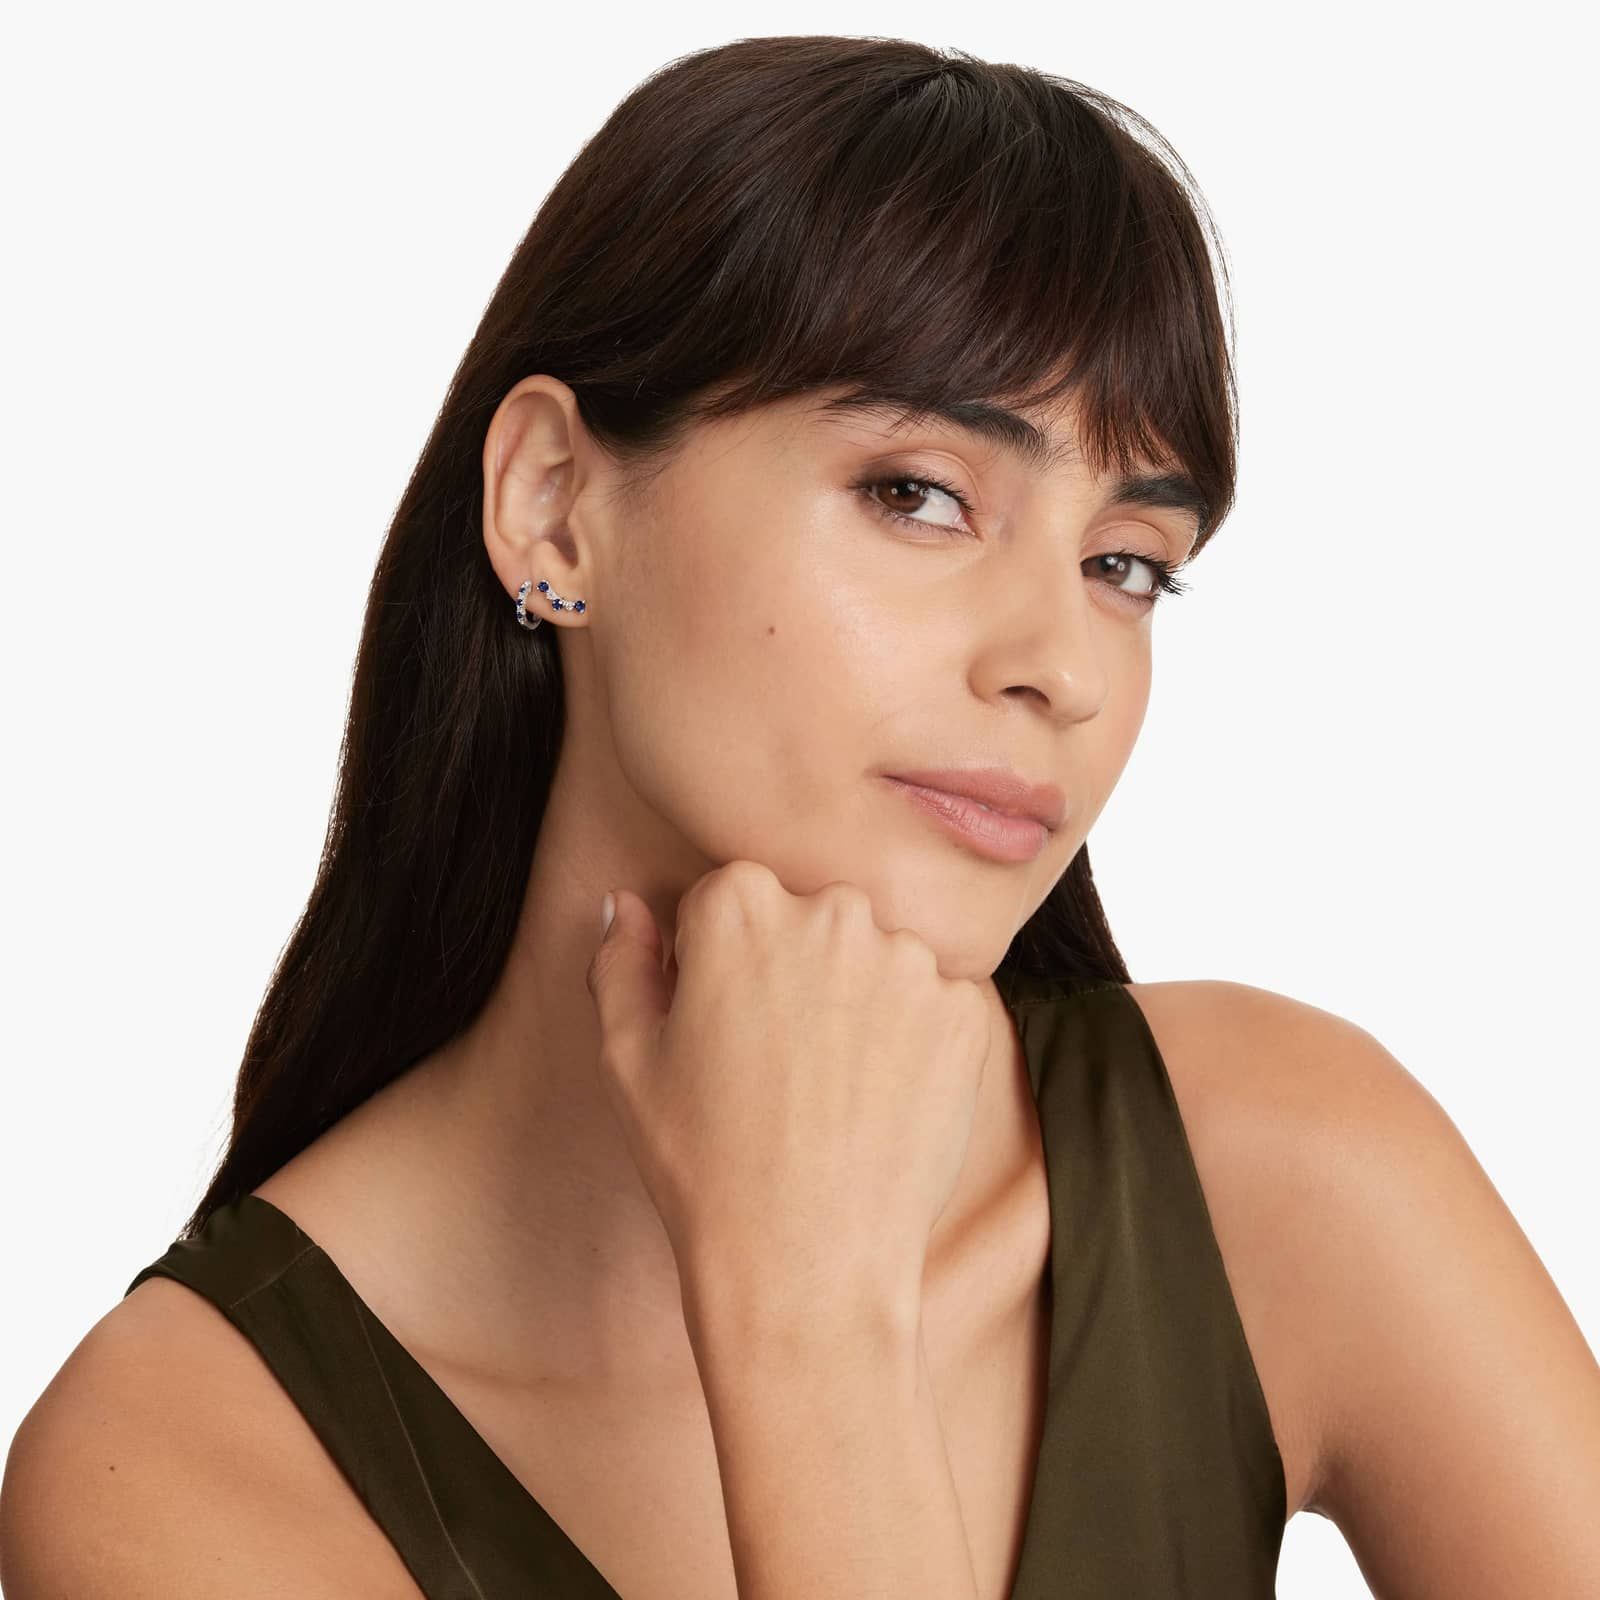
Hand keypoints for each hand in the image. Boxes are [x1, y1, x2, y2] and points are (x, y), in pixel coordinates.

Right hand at [583, 861, 992, 1320]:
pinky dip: (911, 1038)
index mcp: (739, 903)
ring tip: (828, 1089)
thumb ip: (621, 962)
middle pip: (808, 916)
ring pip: (874, 956)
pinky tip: (878, 1100)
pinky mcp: (964, 1011)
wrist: (805, 1263)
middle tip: (775, 1064)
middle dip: (792, 968)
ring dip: (857, 999)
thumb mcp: (628, 1059)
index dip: (717, 964)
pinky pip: (932, 1001)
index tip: (722, 1026)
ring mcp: (907, 959)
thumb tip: (625, 905)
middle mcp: (832, 909)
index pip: (729, 898)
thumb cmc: (703, 1164)